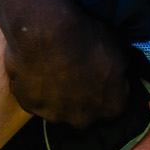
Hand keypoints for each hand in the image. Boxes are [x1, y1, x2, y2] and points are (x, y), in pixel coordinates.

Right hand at [4, 8, 131, 125]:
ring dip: (58, 96)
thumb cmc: (84, 34)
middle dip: (82, 98)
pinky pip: (35, 100)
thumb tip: (118, 69)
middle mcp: (85, 119)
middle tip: (74, 74)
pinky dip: (35, 89)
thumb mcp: (116, 44)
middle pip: (86, 113)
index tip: (100, 73)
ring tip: (51, 70)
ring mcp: (55, 116)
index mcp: (112, 106)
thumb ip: (119, 65)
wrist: (43, 30)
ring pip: (59, 110)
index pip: (115, 103)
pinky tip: (35, 69)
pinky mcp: (30, 107)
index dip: (107, 87)